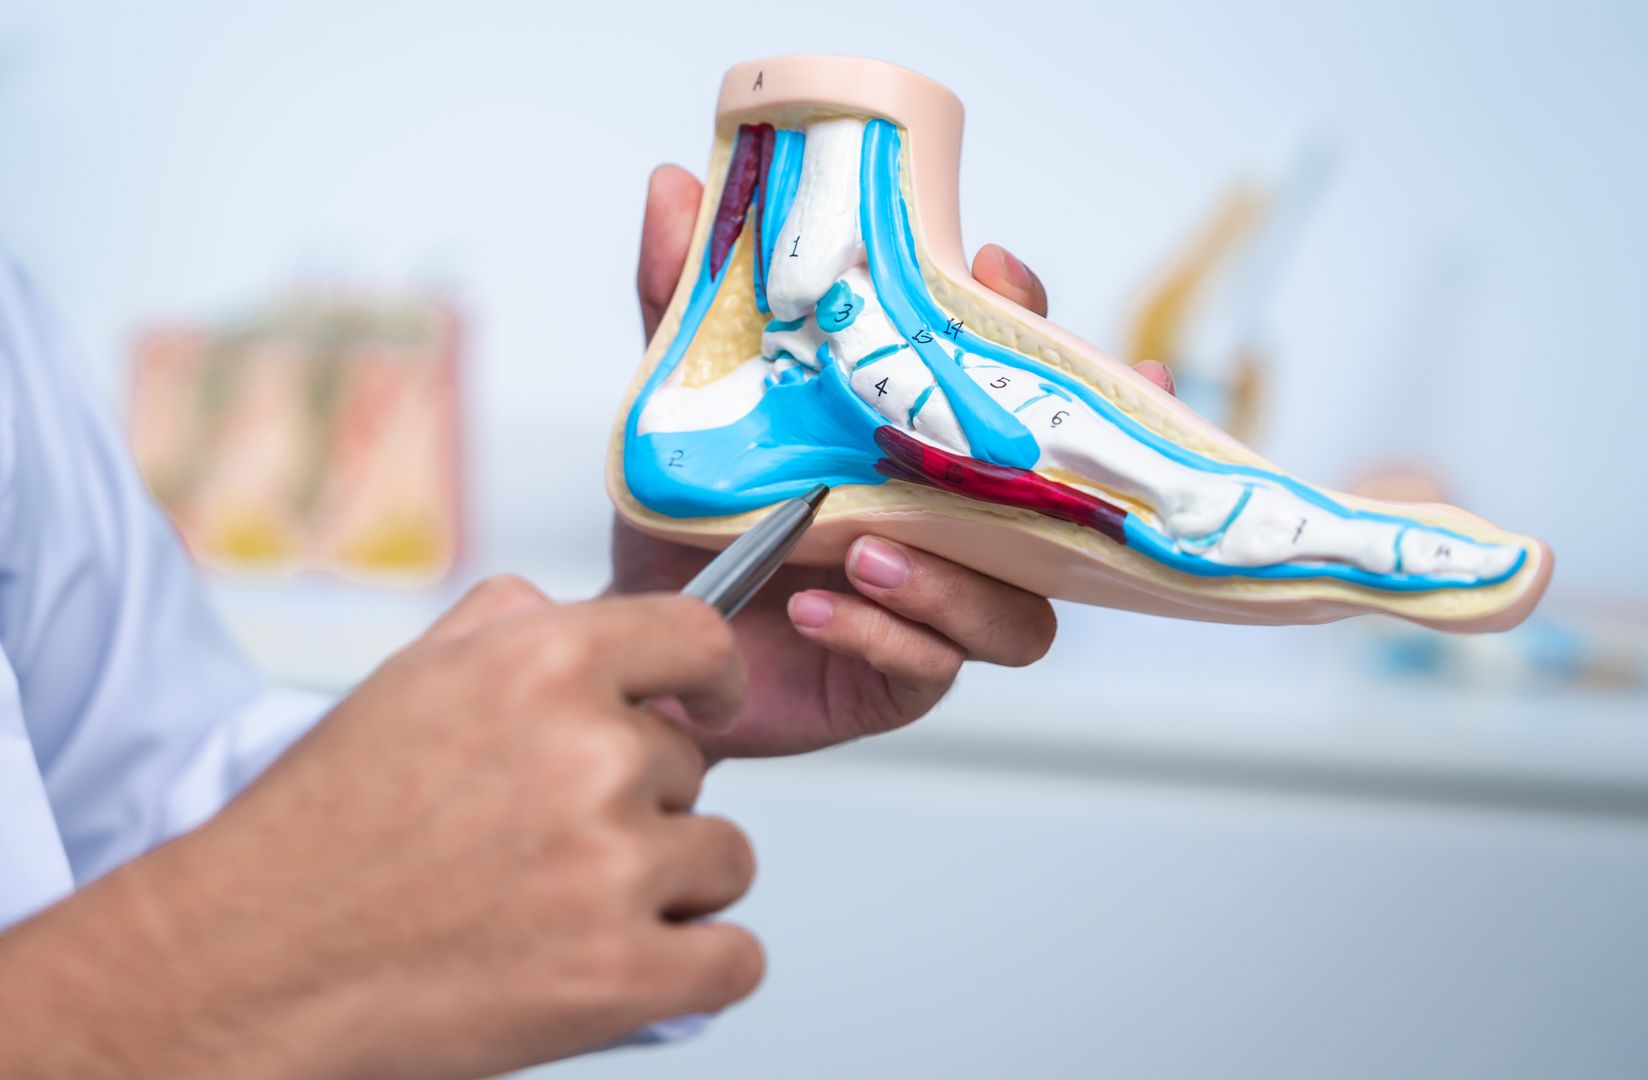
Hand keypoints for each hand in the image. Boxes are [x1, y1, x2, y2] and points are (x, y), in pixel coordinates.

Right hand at [0, 577, 763, 1079]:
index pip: (698, 638)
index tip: (710, 702)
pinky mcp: (624, 976)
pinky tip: (628, 965)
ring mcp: (613, 868)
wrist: (251, 961)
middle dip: (643, 802)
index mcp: (542, 663)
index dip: (712, 677)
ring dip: (671, 886)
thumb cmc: (317, 831)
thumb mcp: (404, 682)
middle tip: (549, 841)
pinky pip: (733, 961)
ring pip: (722, 860)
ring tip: (570, 904)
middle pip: (694, 767)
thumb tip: (572, 609)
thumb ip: (502, 628)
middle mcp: (591, 754)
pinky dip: (693, 971)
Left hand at [617, 165, 1174, 760]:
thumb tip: (678, 190)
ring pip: (1019, 607)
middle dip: (1061, 463)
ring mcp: (940, 606)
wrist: (647, 640)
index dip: (1028, 320)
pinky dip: (882, 636)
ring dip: (957, 579)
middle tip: (1000, 437)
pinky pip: (932, 666)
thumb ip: (684, 307)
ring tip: (872, 551)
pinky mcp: (903, 678)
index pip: (1013, 378)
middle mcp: (952, 526)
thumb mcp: (689, 406)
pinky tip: (817, 611)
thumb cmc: (688, 525)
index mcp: (920, 446)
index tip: (999, 267)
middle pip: (1059, 498)